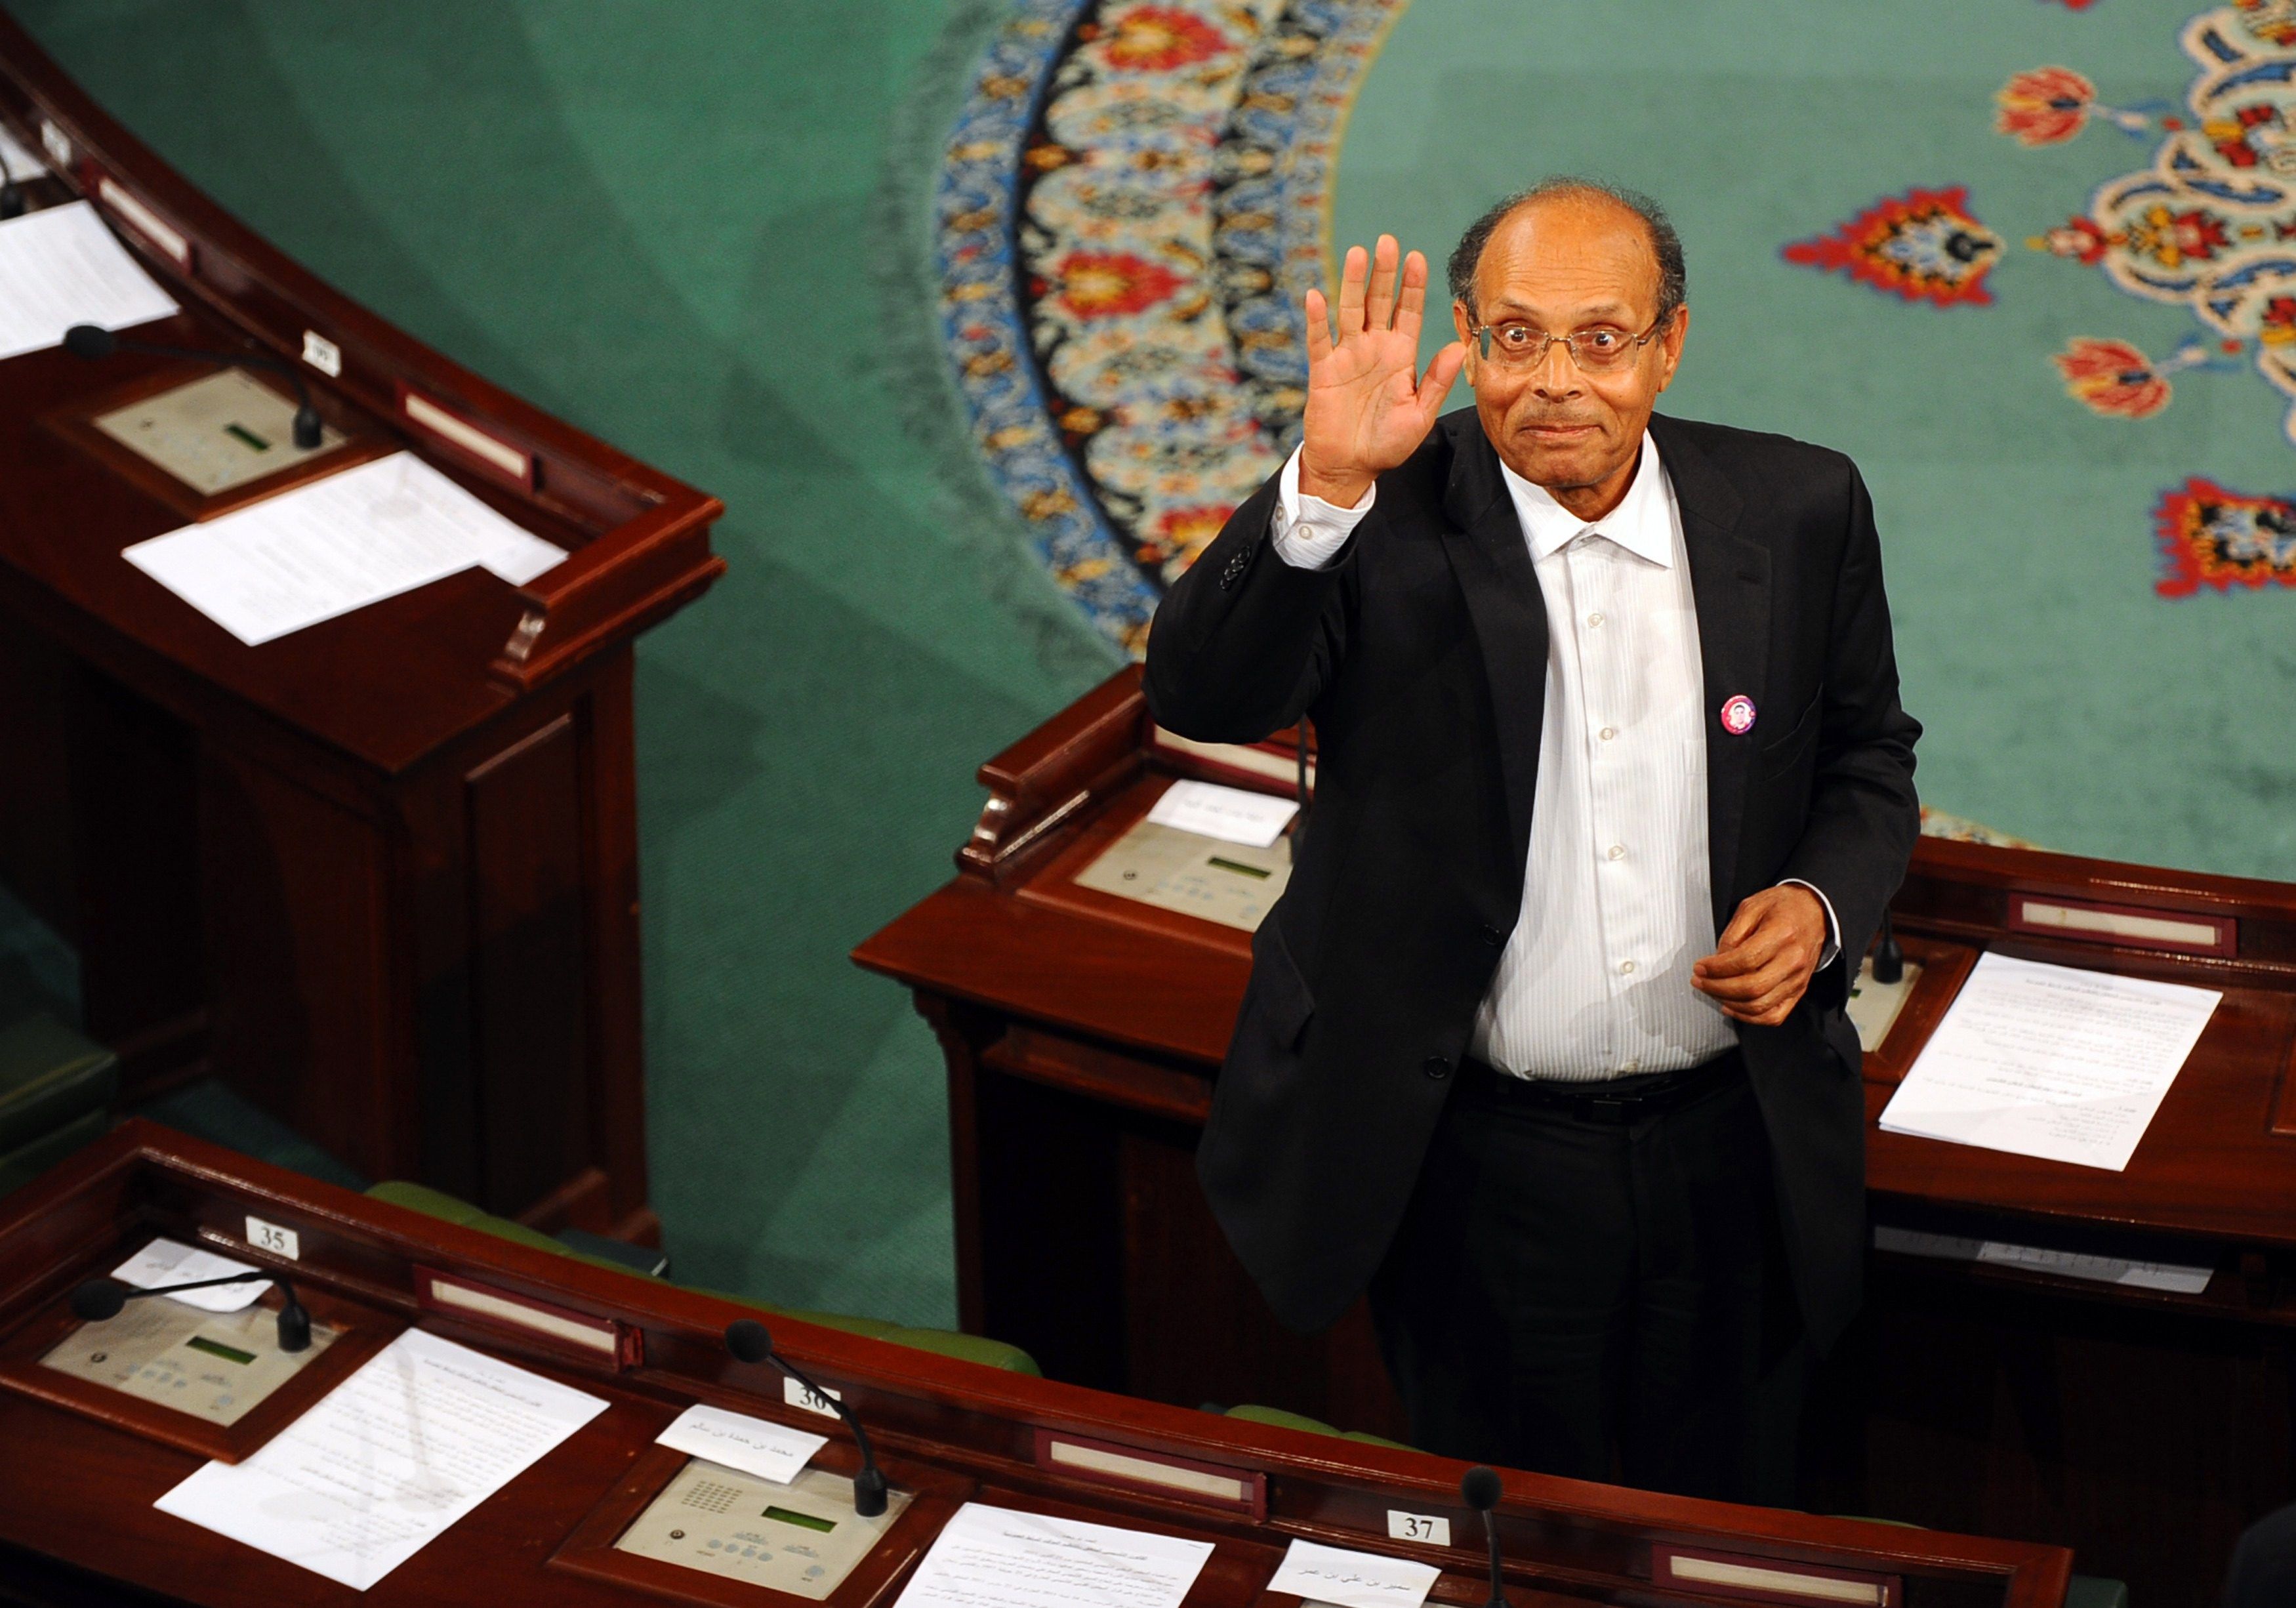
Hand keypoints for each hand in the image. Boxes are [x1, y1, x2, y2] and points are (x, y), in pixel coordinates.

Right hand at [1299, 235, 1466, 506]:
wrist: (1350, 466)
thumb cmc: (1387, 444)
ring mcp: (1348, 356)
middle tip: (1387, 242)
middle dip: (1384, 272)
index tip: (1417, 258)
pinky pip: (1319, 340)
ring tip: (1358, 254)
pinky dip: (1317, 319)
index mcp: (1401, 356)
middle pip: (1379, 302)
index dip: (1412, 285)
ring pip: (1351, 311)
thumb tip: (1459, 348)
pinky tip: (1316, 295)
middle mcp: (1374, 348)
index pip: (1409, 312)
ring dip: (1354, 283)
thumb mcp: (1419, 416)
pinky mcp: (1324, 371)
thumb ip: (1436, 382)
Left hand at [1692, 885, 1829, 1026]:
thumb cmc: (1782, 907)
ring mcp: (1798, 979)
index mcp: (1782, 934)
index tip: (1699, 967)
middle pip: (1752, 987)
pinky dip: (1749, 1018)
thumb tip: (1718, 960)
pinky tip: (1730, 1007)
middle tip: (1699, 981)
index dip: (1717, 968)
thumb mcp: (1751, 906)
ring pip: (1760, 1005)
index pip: (1745, 960)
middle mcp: (1793, 960)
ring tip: (1711, 991)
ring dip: (1728, 1003)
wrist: (1815, 912)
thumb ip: (1733, 933)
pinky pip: (1774, 1016)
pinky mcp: (1798, 991)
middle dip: (1717, 988)